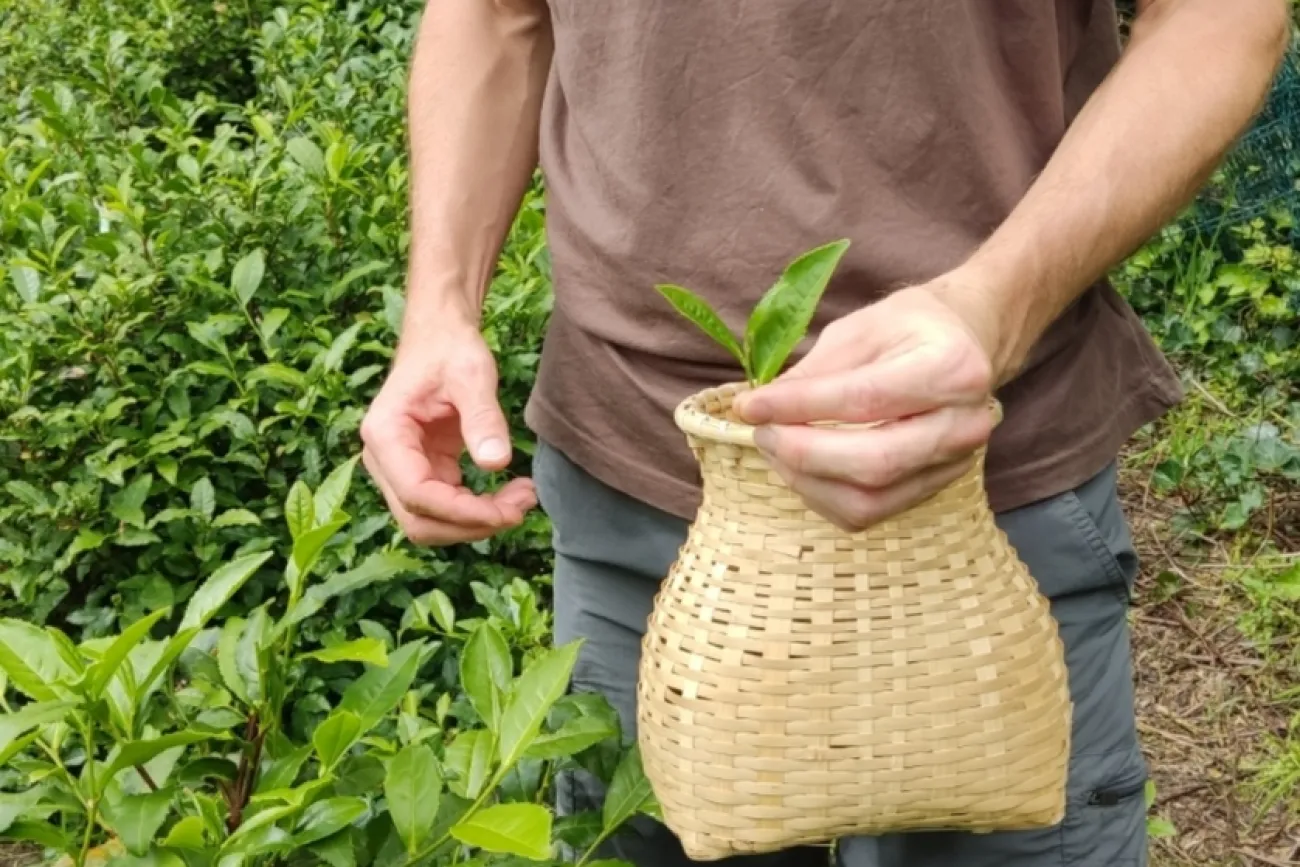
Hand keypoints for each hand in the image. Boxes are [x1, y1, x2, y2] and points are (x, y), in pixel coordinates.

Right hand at [360, 320, 535, 544]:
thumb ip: (483, 418)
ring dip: (475, 523)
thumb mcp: (472, 375)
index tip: (507, 512)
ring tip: (522, 499)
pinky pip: (446, 507)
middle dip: (471, 524)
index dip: (462, 513)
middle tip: (521, 508)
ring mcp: (401, 468)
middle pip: (419, 520)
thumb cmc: (450, 348)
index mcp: (385, 435)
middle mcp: (384, 459)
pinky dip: (477, 510)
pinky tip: (509, 495)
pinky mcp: (423, 471)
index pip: (417, 494)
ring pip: (431, 521)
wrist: (440, 336)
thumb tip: (497, 463)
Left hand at [731, 283, 997, 531]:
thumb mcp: (860, 327)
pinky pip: (870, 512)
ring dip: (807, 481)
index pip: (863, 399)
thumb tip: (762, 407)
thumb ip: (815, 370)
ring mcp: (956, 464)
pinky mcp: (935, 488)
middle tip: (760, 431)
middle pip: (872, 462)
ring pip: (868, 499)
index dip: (798, 407)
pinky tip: (802, 468)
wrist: (965, 343)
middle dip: (801, 453)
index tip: (749, 405)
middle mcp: (964, 423)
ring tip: (776, 447)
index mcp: (951, 367)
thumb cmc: (910, 327)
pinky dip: (823, 495)